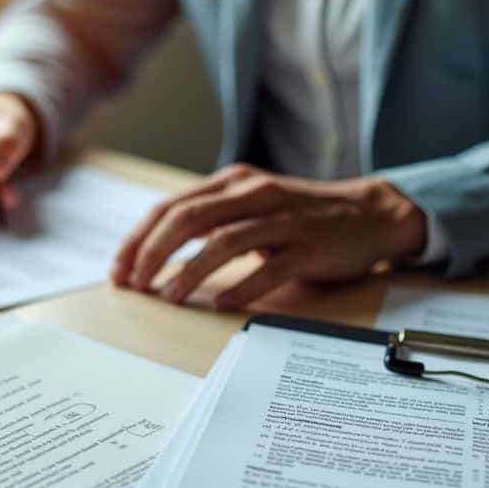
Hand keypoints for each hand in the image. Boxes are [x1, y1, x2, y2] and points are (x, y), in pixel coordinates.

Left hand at [111, 164, 427, 309]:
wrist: (369, 214)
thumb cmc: (299, 216)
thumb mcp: (249, 206)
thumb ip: (208, 219)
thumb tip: (155, 250)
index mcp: (232, 183)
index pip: (171, 207)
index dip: (139, 240)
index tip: (119, 270)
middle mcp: (254, 194)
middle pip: (188, 219)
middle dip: (153, 254)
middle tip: (135, 285)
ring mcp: (282, 219)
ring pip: (224, 242)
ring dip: (190, 272)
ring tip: (169, 297)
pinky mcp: (308, 246)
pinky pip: (269, 268)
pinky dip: (242, 287)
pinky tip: (222, 304)